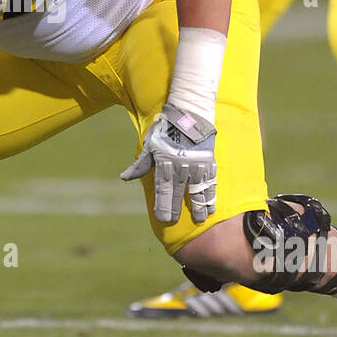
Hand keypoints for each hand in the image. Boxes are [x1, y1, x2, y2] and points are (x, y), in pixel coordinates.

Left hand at [120, 105, 216, 223]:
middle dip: (174, 209)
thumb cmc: (166, 129)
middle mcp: (181, 167)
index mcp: (165, 164)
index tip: (162, 218)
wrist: (189, 115)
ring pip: (197, 192)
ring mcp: (196, 166)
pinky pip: (210, 184)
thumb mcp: (150, 145)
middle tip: (172, 221)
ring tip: (198, 219)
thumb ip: (140, 165)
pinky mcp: (209, 163)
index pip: (163, 190)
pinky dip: (210, 196)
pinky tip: (210, 207)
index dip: (163, 206)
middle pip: (178, 194)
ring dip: (198, 207)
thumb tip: (125, 177)